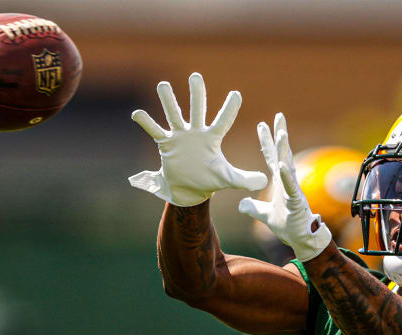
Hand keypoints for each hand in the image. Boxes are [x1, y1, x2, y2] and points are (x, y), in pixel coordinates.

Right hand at [129, 73, 267, 206]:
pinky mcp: (166, 144)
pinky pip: (155, 131)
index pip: (223, 121)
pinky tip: (137, 113)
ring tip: (163, 85)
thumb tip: (264, 182)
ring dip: (168, 101)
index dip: (229, 108)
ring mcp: (180, 136)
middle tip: (196, 76)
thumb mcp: (228, 180)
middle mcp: (196, 133)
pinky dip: (147, 123)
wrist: (189, 190)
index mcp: (213, 139)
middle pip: (197, 109)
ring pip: (174, 115)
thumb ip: (245, 179)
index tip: (236, 94)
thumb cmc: (210, 181)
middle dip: (197, 93)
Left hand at [237, 113, 332, 261]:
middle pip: (282, 154)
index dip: (266, 142)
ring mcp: (294, 190)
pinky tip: (282, 165)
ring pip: (289, 165)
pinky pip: (291, 186)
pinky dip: (286, 176)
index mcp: (280, 182)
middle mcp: (288, 182)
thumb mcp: (264, 215)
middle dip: (279, 135)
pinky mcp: (297, 201)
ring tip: (281, 134)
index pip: (271, 157)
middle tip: (278, 116)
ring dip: (285, 150)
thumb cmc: (288, 226)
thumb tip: (241, 204)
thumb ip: (253, 208)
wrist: (301, 240)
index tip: (261, 125)